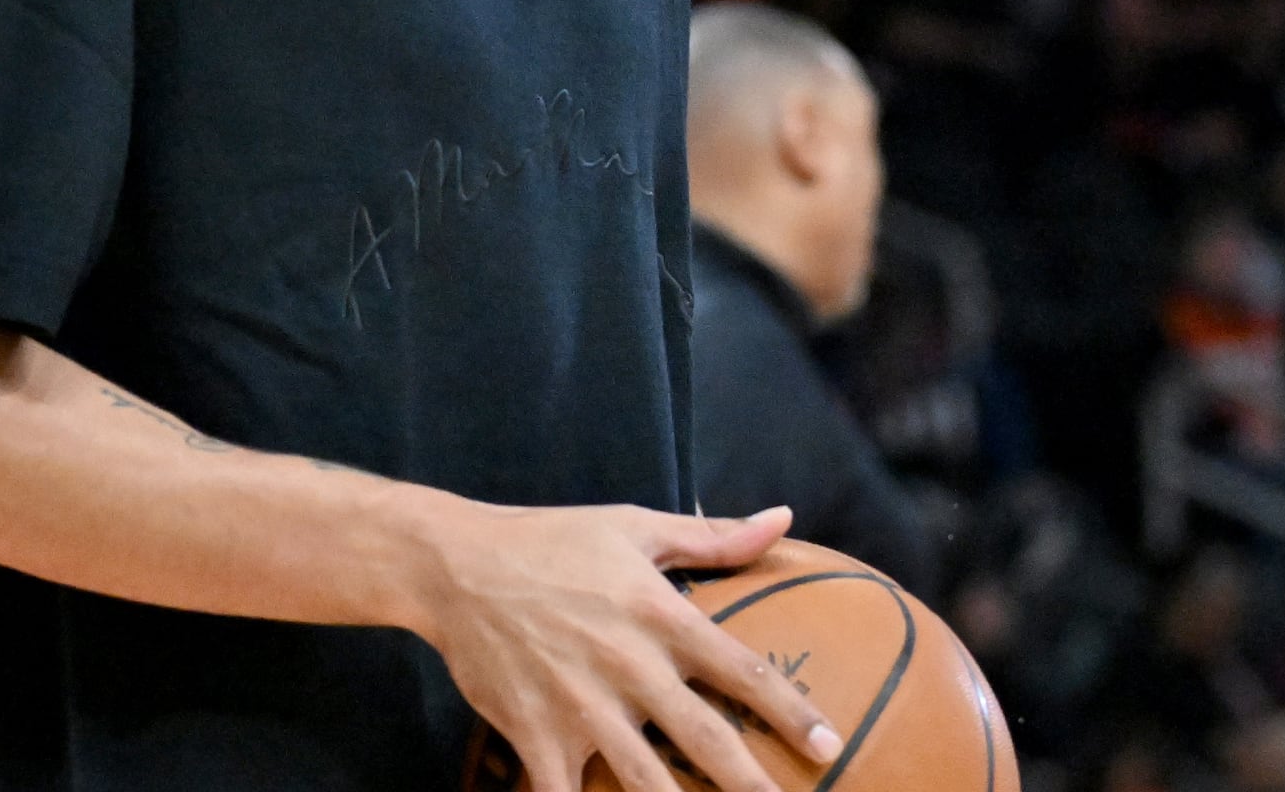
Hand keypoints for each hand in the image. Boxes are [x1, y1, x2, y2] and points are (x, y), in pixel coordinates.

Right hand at [411, 502, 841, 791]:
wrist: (456, 566)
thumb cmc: (552, 541)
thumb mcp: (636, 527)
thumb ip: (714, 537)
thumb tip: (783, 519)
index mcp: (659, 613)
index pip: (741, 669)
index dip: (790, 711)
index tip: (828, 744)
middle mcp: (627, 664)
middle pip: (704, 738)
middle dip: (751, 783)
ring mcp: (580, 705)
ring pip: (644, 778)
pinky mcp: (536, 734)